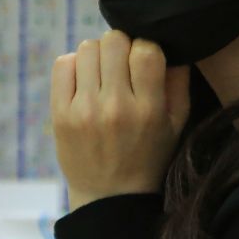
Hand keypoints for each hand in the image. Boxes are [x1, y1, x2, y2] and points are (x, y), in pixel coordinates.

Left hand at [51, 30, 191, 209]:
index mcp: (148, 109)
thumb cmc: (148, 157)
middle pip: (113, 41)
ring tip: (102, 73)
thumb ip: (178, 83)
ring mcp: (84, 109)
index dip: (145, 47)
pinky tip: (83, 80)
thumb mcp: (176, 126)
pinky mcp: (60, 113)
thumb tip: (171, 45)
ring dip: (97, 55)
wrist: (109, 197)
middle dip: (120, 47)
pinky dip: (74, 64)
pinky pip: (62, 64)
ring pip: (87, 48)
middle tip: (121, 64)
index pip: (146, 50)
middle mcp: (115, 106)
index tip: (143, 59)